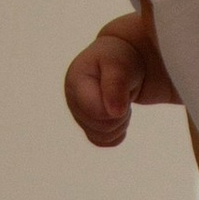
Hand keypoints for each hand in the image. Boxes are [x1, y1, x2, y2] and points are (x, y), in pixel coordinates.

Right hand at [64, 22, 177, 146]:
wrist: (125, 57)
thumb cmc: (121, 58)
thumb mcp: (120, 64)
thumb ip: (116, 85)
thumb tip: (114, 113)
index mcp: (75, 83)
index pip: (97, 112)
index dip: (116, 106)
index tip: (124, 89)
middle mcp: (73, 102)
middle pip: (102, 128)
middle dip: (120, 114)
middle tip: (124, 92)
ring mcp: (80, 116)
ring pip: (103, 137)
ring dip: (120, 122)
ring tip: (120, 101)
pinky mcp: (90, 126)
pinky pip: (105, 141)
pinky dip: (117, 131)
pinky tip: (118, 113)